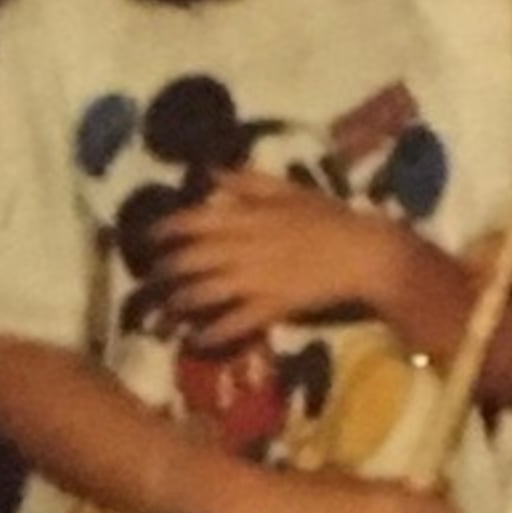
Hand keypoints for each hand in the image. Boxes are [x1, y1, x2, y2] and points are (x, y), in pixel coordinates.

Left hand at [152, 170, 397, 344]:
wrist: (361, 252)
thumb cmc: (328, 216)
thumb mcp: (289, 190)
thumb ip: (249, 183)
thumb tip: (212, 173)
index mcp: (249, 217)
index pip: (196, 221)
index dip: (167, 228)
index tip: (150, 235)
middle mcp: (245, 248)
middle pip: (194, 258)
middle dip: (168, 268)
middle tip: (155, 274)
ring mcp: (255, 280)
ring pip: (206, 291)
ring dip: (182, 300)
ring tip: (168, 306)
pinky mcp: (269, 306)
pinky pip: (234, 322)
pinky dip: (212, 333)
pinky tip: (197, 339)